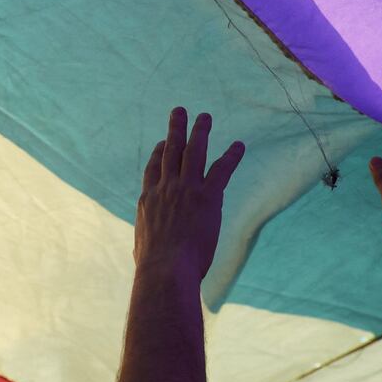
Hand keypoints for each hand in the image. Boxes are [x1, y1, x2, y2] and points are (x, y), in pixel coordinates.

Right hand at [134, 108, 244, 279]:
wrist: (165, 270)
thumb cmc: (154, 269)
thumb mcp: (142, 250)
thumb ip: (146, 243)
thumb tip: (145, 255)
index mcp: (147, 201)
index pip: (152, 169)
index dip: (157, 153)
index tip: (161, 142)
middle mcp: (165, 188)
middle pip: (169, 151)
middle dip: (175, 129)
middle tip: (179, 111)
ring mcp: (185, 189)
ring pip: (193, 152)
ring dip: (200, 131)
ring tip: (204, 116)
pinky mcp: (207, 196)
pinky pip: (221, 170)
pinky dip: (231, 156)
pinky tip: (239, 145)